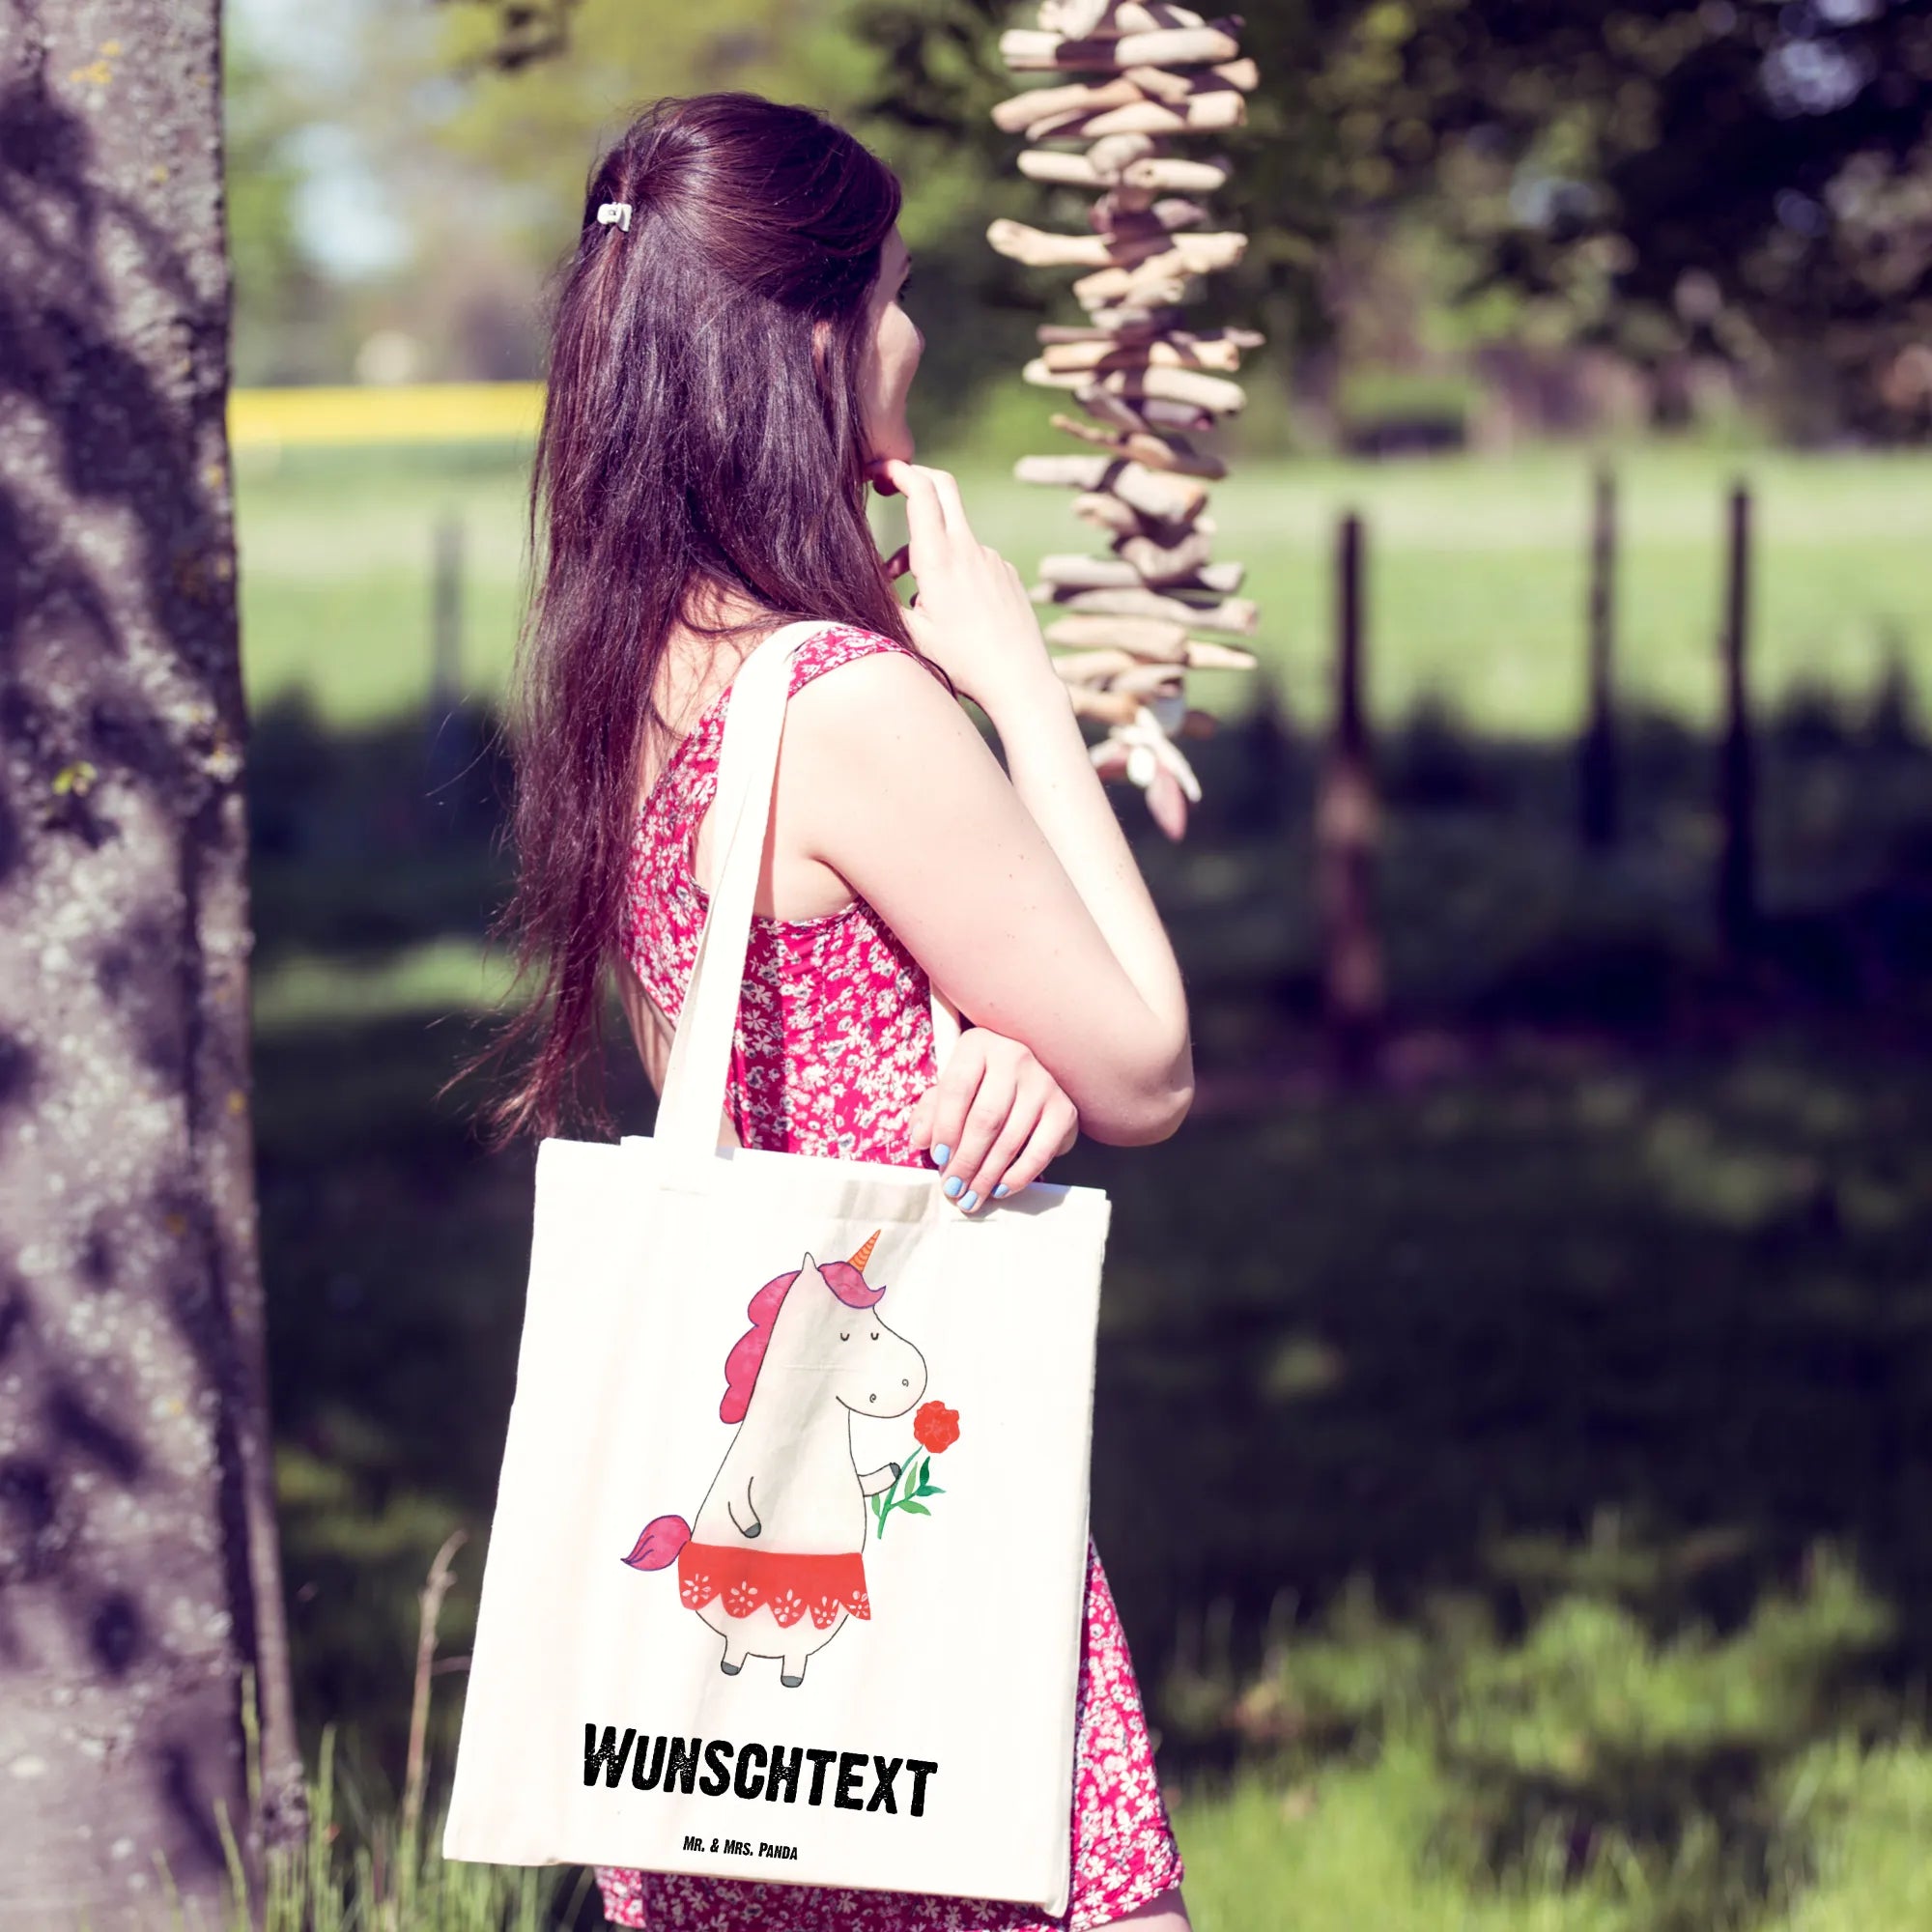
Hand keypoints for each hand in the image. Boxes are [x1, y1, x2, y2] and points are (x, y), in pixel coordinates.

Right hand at [871, 458, 1056, 715]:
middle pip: (943, 487)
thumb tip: (866, 579)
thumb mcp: (912, 635)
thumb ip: (885, 599)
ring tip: (913, 593)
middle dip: (915, 478)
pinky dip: (953, 568)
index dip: (898, 471)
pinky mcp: (1007, 572)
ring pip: (953, 533)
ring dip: (927, 546)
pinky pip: (973, 558)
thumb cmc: (963, 663)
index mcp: (940, 559)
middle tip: (891, 485)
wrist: (1020, 680)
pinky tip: (952, 608)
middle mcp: (969, 549)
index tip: (878, 470)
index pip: (921, 491)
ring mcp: (992, 558)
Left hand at [907, 1025, 1078, 1212]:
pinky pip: (1040, 1151)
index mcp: (978, 1045)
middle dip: (965, 1161)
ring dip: (987, 1175)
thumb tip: (920, 1139)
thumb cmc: (979, 1087)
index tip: (937, 1158)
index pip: (957, 1088)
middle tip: (952, 1188)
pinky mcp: (1064, 1110)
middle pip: (985, 1118)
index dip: (944, 1127)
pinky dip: (1018, 1176)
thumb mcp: (949, 1091)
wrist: (1028, 1083)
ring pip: (1010, 1139)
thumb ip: (930, 1112)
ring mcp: (1043, 1083)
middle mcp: (1014, 1056)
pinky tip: (1000, 1189)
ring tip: (971, 1197)